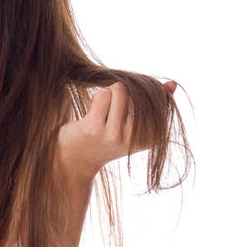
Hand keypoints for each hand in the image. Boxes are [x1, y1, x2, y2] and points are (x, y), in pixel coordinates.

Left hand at [56, 79, 177, 182]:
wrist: (74, 161)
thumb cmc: (106, 138)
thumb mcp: (133, 125)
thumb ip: (154, 105)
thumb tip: (172, 84)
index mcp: (150, 139)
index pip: (156, 99)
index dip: (139, 94)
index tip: (125, 111)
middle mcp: (134, 139)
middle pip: (137, 92)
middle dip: (122, 94)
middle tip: (110, 111)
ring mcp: (114, 134)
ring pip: (120, 90)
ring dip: (108, 94)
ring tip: (101, 111)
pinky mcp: (94, 128)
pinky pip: (103, 95)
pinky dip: (96, 98)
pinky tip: (90, 114)